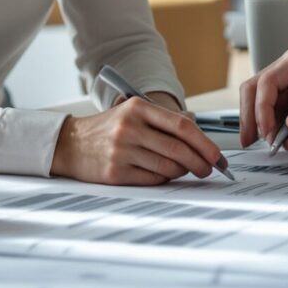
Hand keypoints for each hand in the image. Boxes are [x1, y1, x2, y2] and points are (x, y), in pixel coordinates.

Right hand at [52, 98, 225, 185]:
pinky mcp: (116, 173)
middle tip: (209, 169)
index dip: (204, 143)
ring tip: (184, 170)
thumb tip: (200, 140)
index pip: (182, 126)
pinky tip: (163, 174)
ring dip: (183, 172)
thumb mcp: (133, 113)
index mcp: (138, 108)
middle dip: (200, 163)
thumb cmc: (109, 129)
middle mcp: (130, 128)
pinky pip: (153, 179)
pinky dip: (164, 179)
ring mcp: (122, 151)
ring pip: (168, 167)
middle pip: (179, 149)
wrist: (71, 144)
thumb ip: (164, 122)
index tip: (217, 155)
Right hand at [238, 45, 287, 149]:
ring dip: (258, 128)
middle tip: (254, 141)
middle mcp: (284, 74)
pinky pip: (270, 121)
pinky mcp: (285, 108)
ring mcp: (283, 91)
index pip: (267, 82)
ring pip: (254, 107)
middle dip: (250, 118)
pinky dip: (272, 134)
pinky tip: (283, 143)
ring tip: (272, 145)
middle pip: (252, 92)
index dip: (262, 107)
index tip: (269, 130)